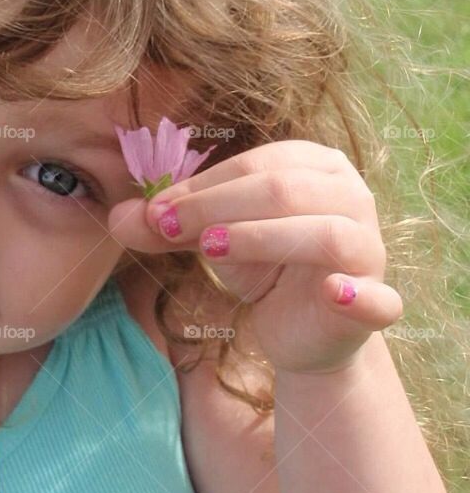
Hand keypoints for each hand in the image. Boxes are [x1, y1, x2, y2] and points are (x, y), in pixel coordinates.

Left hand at [108, 140, 403, 374]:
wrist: (297, 327)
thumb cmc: (258, 264)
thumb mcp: (207, 238)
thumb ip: (165, 226)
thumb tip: (114, 217)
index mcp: (313, 165)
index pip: (254, 165)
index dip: (199, 188)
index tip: (153, 214)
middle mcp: (350, 195)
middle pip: (283, 190)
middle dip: (216, 207)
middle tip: (167, 229)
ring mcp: (369, 247)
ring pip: (323, 231)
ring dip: (262, 238)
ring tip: (209, 249)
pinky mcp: (376, 300)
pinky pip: (377, 298)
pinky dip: (358, 296)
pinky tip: (331, 293)